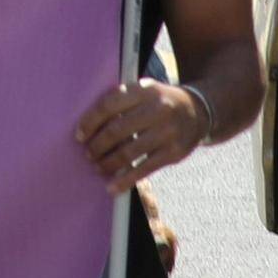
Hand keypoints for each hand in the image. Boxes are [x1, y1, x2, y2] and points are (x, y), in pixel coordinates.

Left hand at [73, 77, 205, 192]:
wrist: (198, 111)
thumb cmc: (159, 101)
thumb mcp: (143, 90)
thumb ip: (120, 99)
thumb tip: (87, 121)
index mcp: (144, 91)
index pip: (109, 106)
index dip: (90, 122)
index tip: (79, 135)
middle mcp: (158, 110)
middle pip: (117, 130)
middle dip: (97, 145)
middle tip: (88, 153)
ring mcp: (168, 132)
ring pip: (129, 152)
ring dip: (108, 163)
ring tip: (97, 167)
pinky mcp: (174, 153)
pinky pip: (145, 168)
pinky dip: (126, 180)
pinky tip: (112, 187)